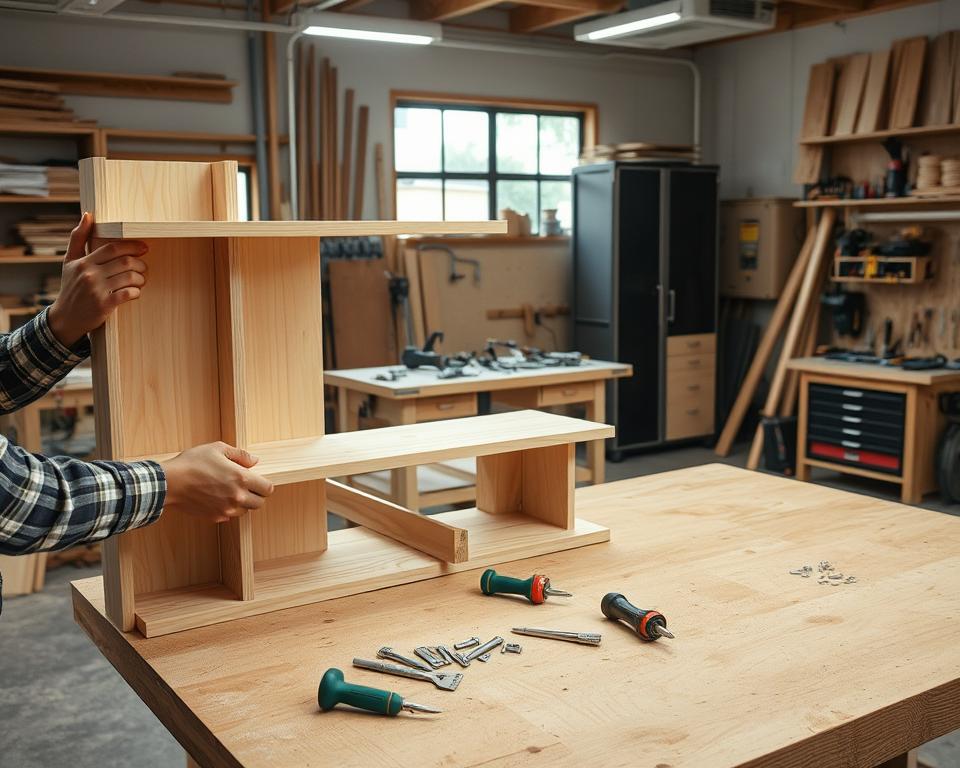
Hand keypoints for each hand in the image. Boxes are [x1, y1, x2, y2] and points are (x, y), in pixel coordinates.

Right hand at [47, 212, 147, 347]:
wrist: (66, 317)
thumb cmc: (70, 286)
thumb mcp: (69, 261)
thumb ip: (78, 238)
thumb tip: (88, 215)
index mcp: (83, 262)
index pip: (113, 248)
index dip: (132, 246)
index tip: (144, 248)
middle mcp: (89, 275)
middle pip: (124, 262)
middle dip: (140, 263)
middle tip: (144, 267)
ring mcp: (97, 290)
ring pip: (129, 277)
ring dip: (141, 278)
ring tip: (141, 280)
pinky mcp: (104, 305)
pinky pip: (128, 294)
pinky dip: (136, 291)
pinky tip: (135, 292)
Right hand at [160, 442, 274, 523]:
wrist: (169, 483)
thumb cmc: (192, 463)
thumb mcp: (218, 449)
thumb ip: (241, 455)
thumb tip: (255, 461)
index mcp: (241, 478)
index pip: (267, 489)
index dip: (264, 484)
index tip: (257, 480)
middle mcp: (237, 497)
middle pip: (260, 503)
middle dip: (256, 495)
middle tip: (245, 486)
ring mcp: (226, 509)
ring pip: (245, 511)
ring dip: (243, 503)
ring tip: (230, 491)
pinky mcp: (215, 517)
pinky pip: (230, 516)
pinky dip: (228, 509)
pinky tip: (218, 498)